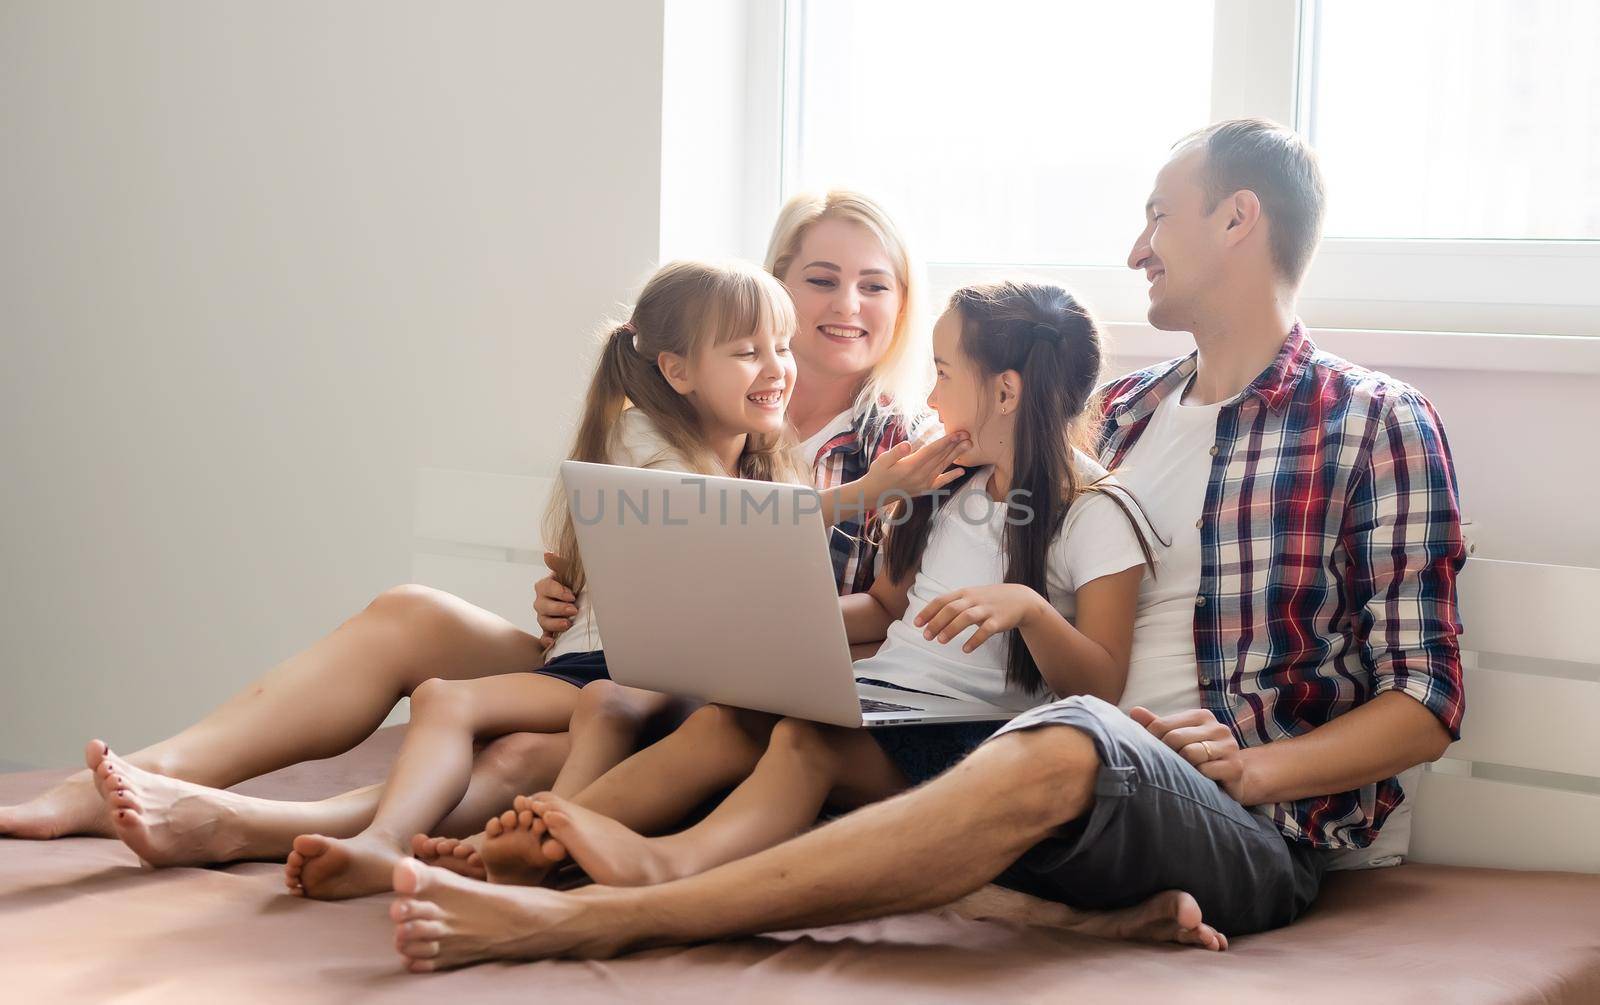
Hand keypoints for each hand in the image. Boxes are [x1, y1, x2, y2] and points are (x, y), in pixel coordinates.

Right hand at [532, 551, 577, 649]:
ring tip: (568, 625)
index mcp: (546, 586)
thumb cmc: (579, 583)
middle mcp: (542, 601)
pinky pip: (544, 636)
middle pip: (542, 606)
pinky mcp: (550, 630)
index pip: (545, 588)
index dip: (557, 592)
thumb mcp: (573, 571)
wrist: (589, 599)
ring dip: (554, 624)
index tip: (571, 595)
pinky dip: (546, 640)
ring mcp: (545, 616)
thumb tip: (547, 554)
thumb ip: (560, 564)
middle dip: (558, 609)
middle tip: (574, 610)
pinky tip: (552, 642)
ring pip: (543, 621)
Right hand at [860, 431, 969, 508]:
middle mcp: (920, 476)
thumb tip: (907, 444)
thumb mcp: (882, 461)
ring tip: (968, 445)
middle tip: (968, 435)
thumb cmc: (878, 474)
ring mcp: (924, 484)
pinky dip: (951, 477)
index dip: (945, 442)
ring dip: (956, 455)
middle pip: (941, 458)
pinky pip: (941, 482)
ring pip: (943, 466)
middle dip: (955, 445)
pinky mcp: (924, 489)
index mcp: (910, 466)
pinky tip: (962, 471)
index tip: (957, 433)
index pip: (932, 451)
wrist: (874, 495)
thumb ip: (895, 453)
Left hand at [914, 584, 1044, 653]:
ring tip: (940, 641)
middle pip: (951, 609)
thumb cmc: (990, 600)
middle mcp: (974, 599)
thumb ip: (953, 605)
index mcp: (964, 593)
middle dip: (936, 622)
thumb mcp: (971, 597)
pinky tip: (965, 649)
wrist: (1021, 599)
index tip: (916, 624)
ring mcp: (987, 609)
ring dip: (952, 629)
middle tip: (926, 636)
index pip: (942, 600)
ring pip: (966, 617)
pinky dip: (974, 640)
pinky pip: (985, 630)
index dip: (928, 611)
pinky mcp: (999, 621)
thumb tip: (931, 618)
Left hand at [1128, 706, 1251, 803]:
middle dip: (1166, 755)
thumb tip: (1134, 711)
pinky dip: (1198, 779)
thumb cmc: (1199, 756)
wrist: (1234, 778)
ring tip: (1185, 773)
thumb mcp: (1178, 738)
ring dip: (1183, 767)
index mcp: (1201, 716)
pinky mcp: (1234, 767)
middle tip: (1167, 767)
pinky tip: (1199, 781)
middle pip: (1174, 739)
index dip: (1151, 741)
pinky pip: (1205, 771)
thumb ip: (1157, 725)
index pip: (1162, 725)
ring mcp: (1229, 747)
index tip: (1152, 754)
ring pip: (1189, 754)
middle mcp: (1218, 728)